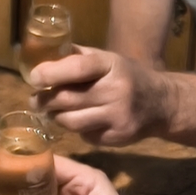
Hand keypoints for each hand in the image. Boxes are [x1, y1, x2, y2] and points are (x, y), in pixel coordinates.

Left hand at [29, 46, 172, 145]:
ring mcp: (118, 117)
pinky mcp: (118, 138)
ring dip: (56, 116)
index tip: (33, 78)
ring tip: (53, 110)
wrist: (162, 104)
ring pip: (71, 121)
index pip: (77, 68)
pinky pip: (84, 135)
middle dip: (45, 100)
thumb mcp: (107, 59)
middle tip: (35, 99)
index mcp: (111, 65)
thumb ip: (77, 57)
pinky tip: (79, 120)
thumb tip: (42, 56)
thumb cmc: (126, 76)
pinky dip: (76, 129)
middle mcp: (116, 91)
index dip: (51, 73)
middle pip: (68, 99)